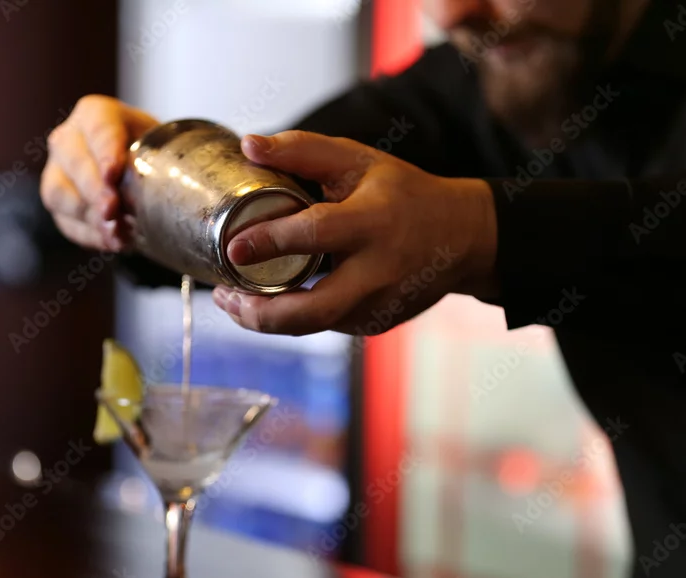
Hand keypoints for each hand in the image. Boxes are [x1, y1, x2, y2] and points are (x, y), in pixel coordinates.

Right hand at [39, 95, 158, 250]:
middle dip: (94, 191)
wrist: (144, 174)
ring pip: (59, 194)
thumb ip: (159, 159)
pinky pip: (66, 222)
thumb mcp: (162, 146)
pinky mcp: (58, 204)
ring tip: (117, 235)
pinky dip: (91, 236)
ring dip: (90, 218)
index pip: (98, 129)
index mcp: (95, 114)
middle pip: (74, 163)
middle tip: (112, 212)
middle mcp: (68, 138)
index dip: (105, 152)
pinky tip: (113, 242)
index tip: (113, 174)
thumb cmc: (154, 153)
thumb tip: (157, 187)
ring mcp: (57, 171)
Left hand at [211, 131, 498, 335]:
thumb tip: (248, 145)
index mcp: (372, 223)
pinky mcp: (375, 324)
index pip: (316, 235)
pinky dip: (293, 316)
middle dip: (260, 313)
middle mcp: (377, 272)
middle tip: (223, 296)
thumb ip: (303, 151)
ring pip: (313, 325)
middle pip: (313, 310)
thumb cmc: (404, 194)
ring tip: (234, 299)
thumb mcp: (360, 161)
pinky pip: (325, 325)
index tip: (233, 247)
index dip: (270, 243)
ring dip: (267, 319)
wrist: (461, 238)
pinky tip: (271, 299)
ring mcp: (378, 305)